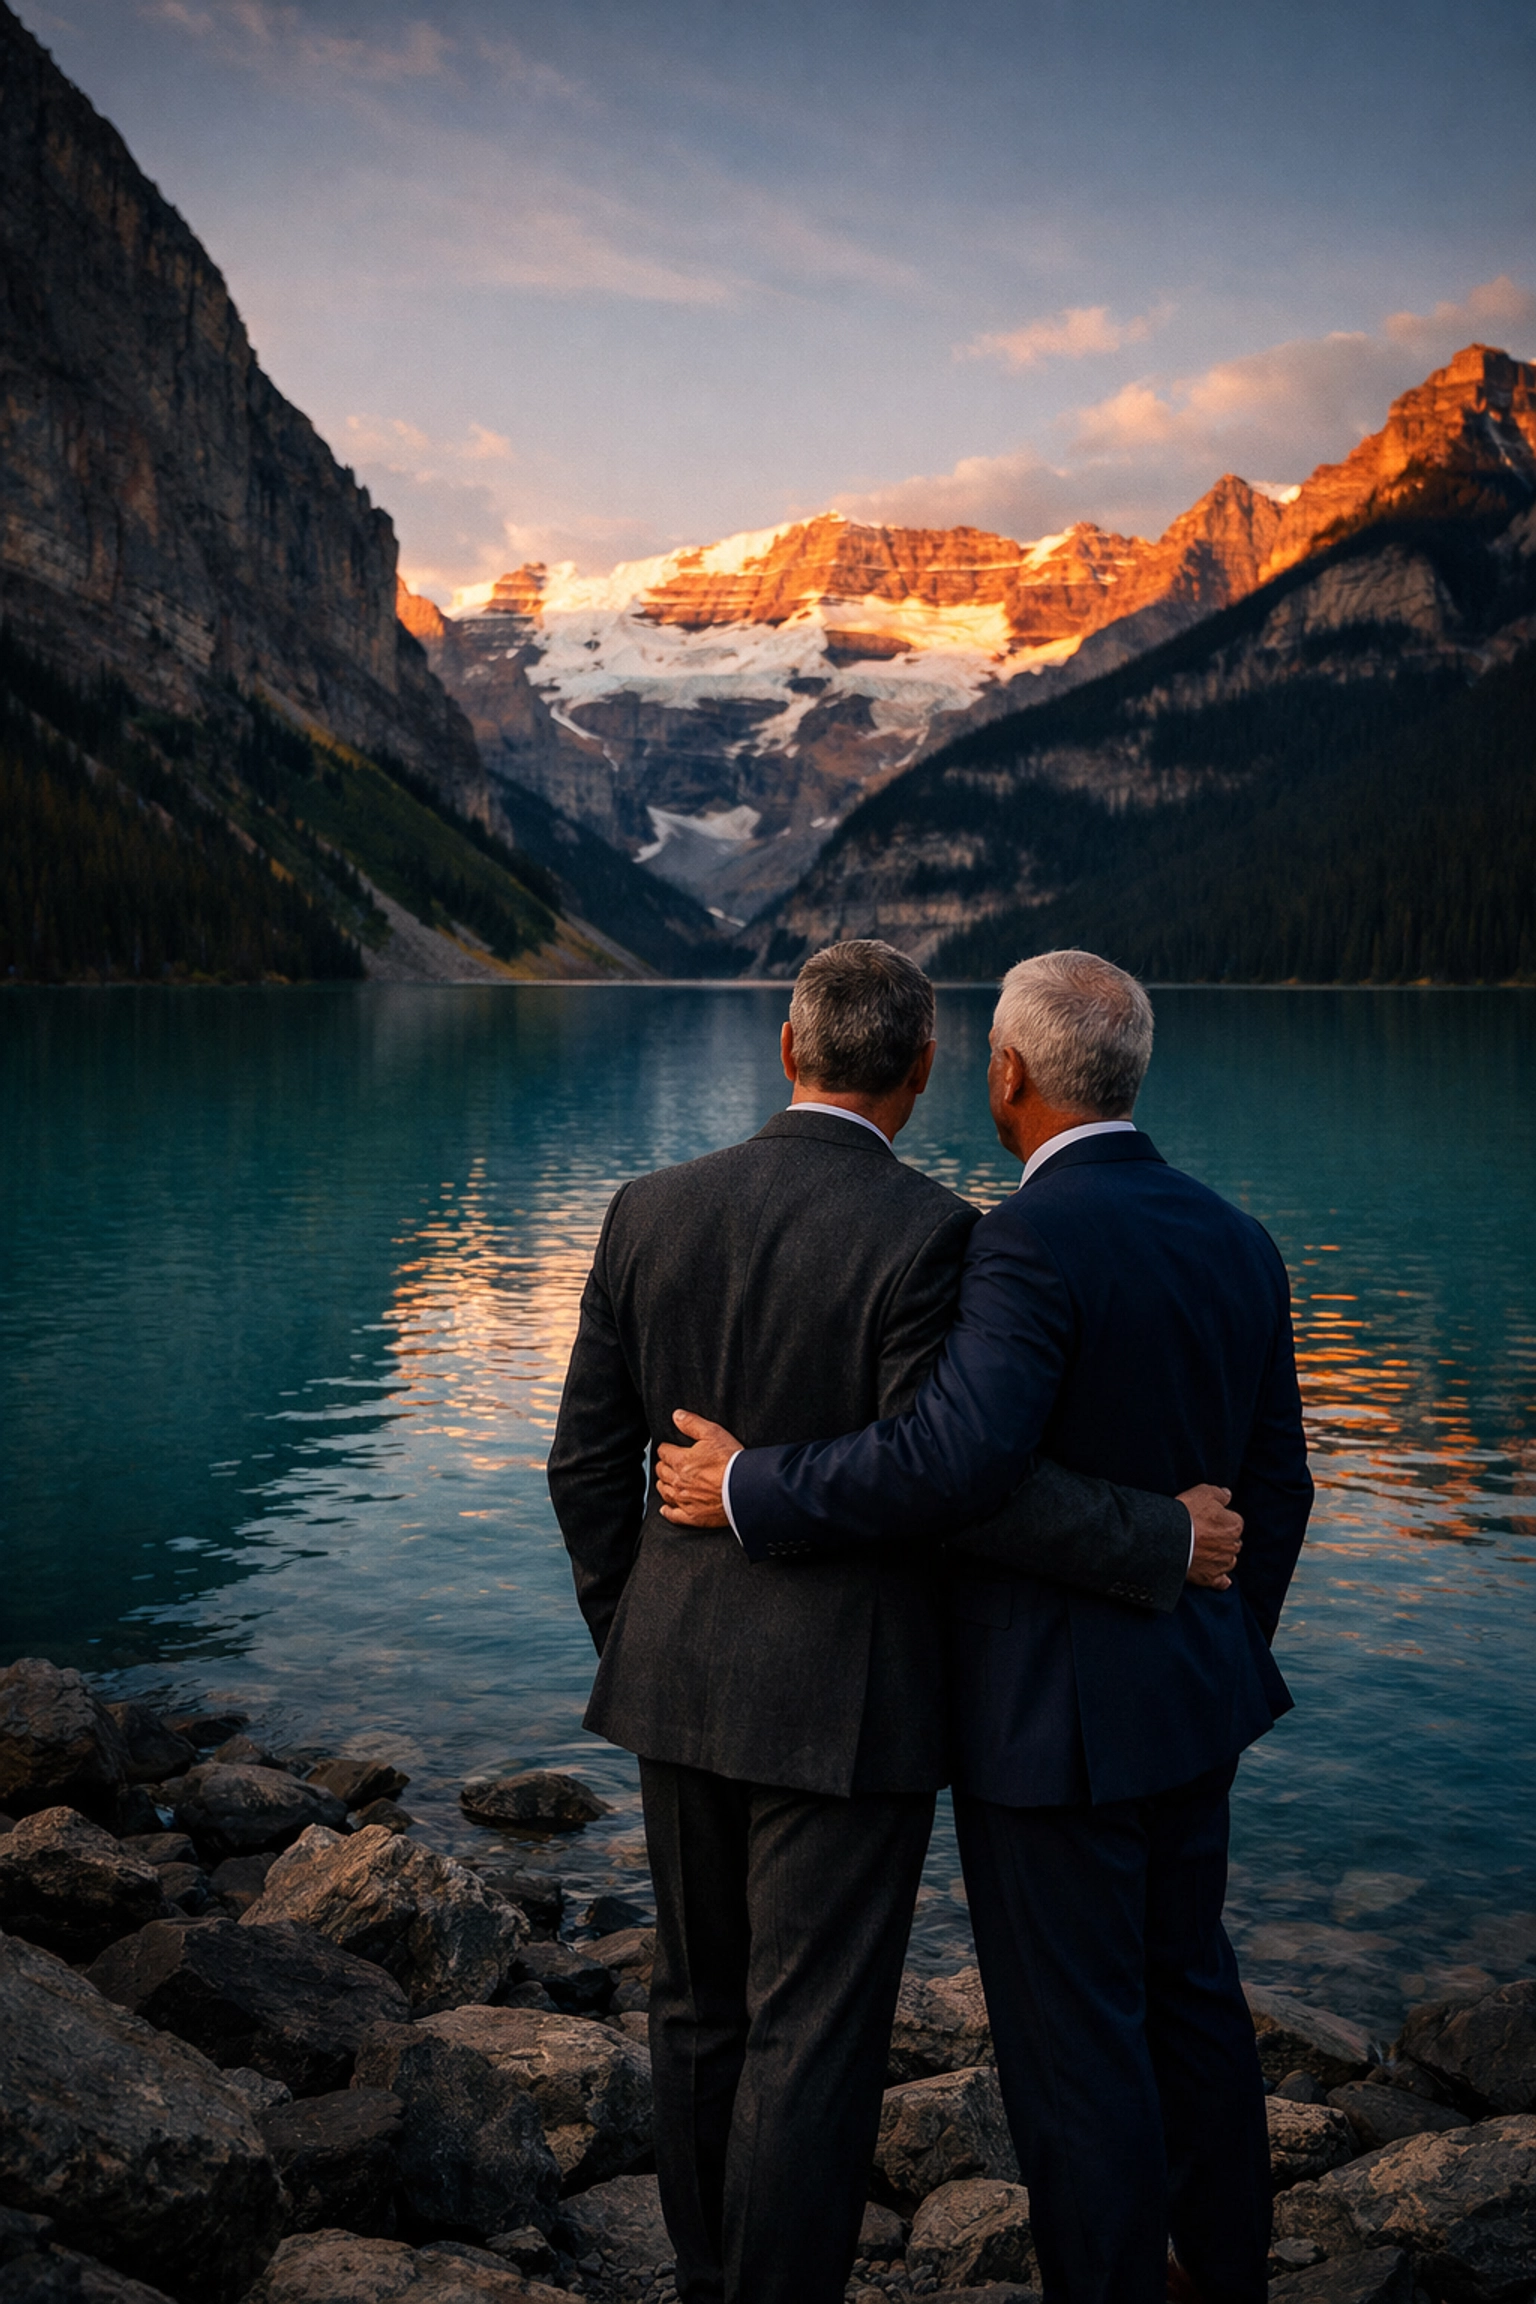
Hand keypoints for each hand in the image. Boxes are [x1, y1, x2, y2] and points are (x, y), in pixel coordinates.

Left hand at [656, 1412, 743, 1528]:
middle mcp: (678, 1482)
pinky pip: (673, 1515)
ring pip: (664, 1492)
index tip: (669, 1448)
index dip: (666, 1448)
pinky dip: (667, 1511)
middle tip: (668, 1463)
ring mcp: (684, 1501)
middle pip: (662, 1472)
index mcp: (681, 1461)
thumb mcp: (713, 1433)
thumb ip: (692, 1424)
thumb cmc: (731, 1461)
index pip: (664, 1452)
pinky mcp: (693, 1516)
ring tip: (667, 1481)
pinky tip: (666, 1508)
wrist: (745, 1489)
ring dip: (664, 1485)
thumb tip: (677, 1416)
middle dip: (664, 1466)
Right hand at [1180, 1484, 1242, 1588]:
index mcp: (1234, 1525)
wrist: (1169, 1538)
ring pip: (1228, 1560)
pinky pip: (1221, 1581)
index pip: (1234, 1520)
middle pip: (1232, 1541)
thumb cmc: (1187, 1513)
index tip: (1207, 1517)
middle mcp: (1232, 1546)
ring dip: (1221, 1556)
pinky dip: (1222, 1580)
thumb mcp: (1204, 1492)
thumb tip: (1227, 1494)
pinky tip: (1222, 1580)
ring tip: (1206, 1551)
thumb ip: (1220, 1494)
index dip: (1220, 1518)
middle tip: (1203, 1532)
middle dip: (1222, 1537)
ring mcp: (1222, 1563)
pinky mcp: (1210, 1577)